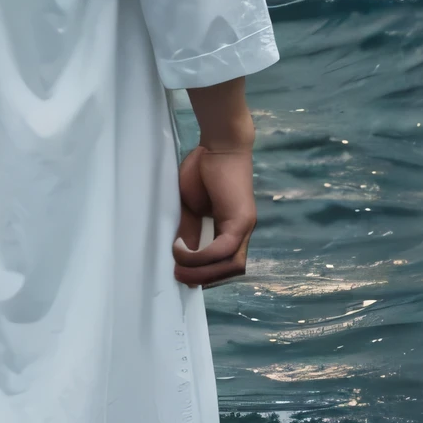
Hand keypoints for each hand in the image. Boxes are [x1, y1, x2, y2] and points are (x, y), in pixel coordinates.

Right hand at [174, 82, 255, 284]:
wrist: (219, 144)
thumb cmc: (204, 169)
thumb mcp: (191, 208)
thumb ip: (191, 232)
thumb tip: (184, 257)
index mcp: (231, 230)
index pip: (225, 264)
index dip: (206, 275)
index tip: (183, 275)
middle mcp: (242, 233)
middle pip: (230, 271)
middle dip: (203, 279)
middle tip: (178, 277)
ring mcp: (244, 227)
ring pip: (230, 266)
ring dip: (202, 273)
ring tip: (178, 268)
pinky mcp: (241, 220)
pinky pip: (223, 249)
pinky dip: (201, 256)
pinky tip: (182, 251)